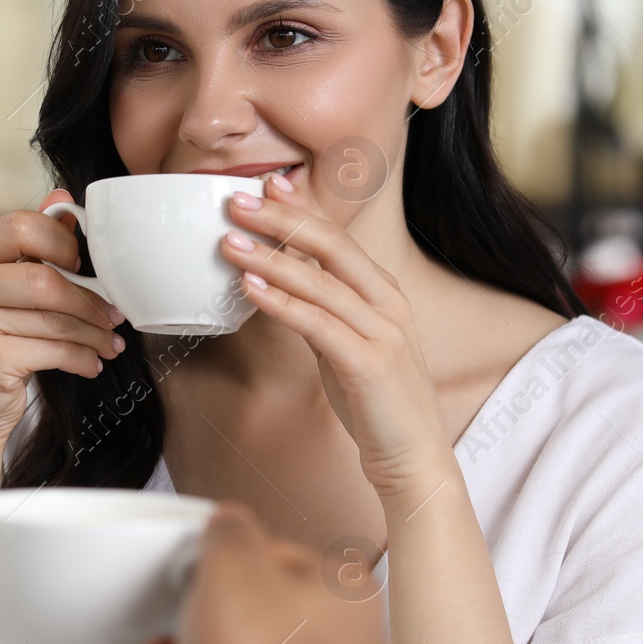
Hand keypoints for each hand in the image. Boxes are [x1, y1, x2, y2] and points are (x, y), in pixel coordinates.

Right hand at [0, 189, 125, 448]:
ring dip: (92, 333)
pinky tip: (91, 363)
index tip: (87, 267)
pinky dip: (82, 358)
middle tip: (114, 313)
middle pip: (42, 277)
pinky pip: (53, 349)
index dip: (63, 243)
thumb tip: (62, 199)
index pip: (19, 227)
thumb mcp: (2, 295)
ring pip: (52, 317)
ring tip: (110, 343)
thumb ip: (29, 250)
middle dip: (88, 297)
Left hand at [218, 173, 449, 502]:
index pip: (339, 237)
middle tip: (237, 200)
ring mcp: (382, 333)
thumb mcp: (346, 346)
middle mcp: (387, 304)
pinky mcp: (369, 365)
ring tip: (229, 241)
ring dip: (270, 258)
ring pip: (320, 282)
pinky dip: (282, 303)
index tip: (266, 184)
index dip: (302, 208)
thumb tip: (281, 284)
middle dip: (282, 219)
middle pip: (332, 245)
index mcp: (383, 293)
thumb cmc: (376, 404)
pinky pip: (318, 325)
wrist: (413, 459)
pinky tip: (250, 288)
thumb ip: (321, 313)